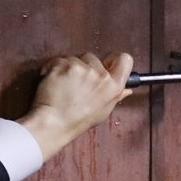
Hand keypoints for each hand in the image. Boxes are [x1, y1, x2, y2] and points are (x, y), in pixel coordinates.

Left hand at [17, 51, 133, 160]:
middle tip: (77, 83)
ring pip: (75, 58)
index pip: (124, 60)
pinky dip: (54, 68)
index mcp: (114, 87)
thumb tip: (127, 89)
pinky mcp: (65, 65)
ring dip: (68, 67)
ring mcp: (83, 69)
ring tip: (64, 85)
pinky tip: (54, 82)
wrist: (55, 122)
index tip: (107, 63)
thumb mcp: (104, 111)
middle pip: (93, 58)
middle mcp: (101, 76)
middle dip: (84, 66)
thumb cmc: (78, 120)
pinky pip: (59, 60)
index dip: (114, 59)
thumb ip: (116, 96)